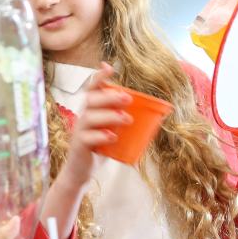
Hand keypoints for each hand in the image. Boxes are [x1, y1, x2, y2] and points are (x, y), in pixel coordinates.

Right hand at [58, 63, 131, 186]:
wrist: (82, 171)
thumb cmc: (100, 148)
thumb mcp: (113, 131)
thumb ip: (125, 121)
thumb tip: (158, 114)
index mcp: (91, 110)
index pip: (92, 89)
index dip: (99, 77)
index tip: (109, 67)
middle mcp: (83, 117)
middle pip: (91, 100)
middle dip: (109, 97)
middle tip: (127, 99)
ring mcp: (79, 131)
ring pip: (90, 117)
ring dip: (109, 116)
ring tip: (126, 119)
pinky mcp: (79, 146)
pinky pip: (87, 137)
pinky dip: (101, 136)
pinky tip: (113, 137)